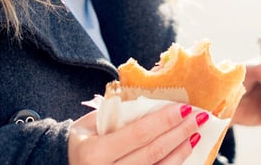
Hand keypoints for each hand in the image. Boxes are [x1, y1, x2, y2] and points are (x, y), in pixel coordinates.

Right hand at [68, 103, 202, 163]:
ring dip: (181, 152)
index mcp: (95, 153)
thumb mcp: (94, 123)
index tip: (185, 107)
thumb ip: (121, 114)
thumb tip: (158, 101)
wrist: (62, 164)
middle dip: (179, 133)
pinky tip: (183, 153)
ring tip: (195, 135)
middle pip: (153, 153)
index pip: (139, 133)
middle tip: (199, 118)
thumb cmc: (81, 140)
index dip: (165, 120)